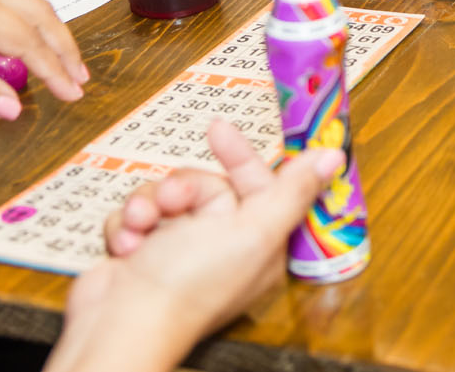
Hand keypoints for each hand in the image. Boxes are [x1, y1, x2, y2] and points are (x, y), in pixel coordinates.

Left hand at [0, 0, 87, 118]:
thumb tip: (13, 108)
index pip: (29, 41)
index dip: (54, 71)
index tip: (72, 94)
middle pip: (38, 12)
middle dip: (62, 46)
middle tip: (78, 77)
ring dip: (43, 30)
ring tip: (56, 60)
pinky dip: (19, 17)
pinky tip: (16, 38)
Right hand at [68, 121, 339, 355]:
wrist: (120, 324)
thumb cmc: (188, 287)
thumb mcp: (254, 231)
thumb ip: (294, 191)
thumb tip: (334, 156)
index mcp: (258, 242)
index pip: (256, 183)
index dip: (239, 155)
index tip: (218, 129)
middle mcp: (222, 246)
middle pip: (203, 184)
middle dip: (180, 189)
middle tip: (173, 204)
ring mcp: (179, 251)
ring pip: (165, 195)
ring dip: (149, 206)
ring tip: (143, 229)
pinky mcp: (143, 254)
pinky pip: (136, 214)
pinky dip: (126, 226)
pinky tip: (127, 245)